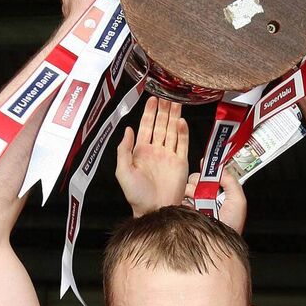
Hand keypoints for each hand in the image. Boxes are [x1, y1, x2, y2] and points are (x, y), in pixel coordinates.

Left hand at [116, 97, 189, 216]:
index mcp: (141, 152)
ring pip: (172, 131)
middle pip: (161, 125)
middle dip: (163, 110)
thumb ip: (123, 150)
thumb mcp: (123, 172)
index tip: (153, 99)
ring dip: (174, 117)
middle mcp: (156, 151)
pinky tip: (181, 121)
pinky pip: (183, 144)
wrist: (154, 210)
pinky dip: (182, 132)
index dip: (149, 113)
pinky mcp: (181, 162)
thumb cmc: (136, 195)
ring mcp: (169, 156)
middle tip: (167, 95)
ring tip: (177, 102)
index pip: (146, 127)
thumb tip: (128, 130)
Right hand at [184, 167, 247, 234]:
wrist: (217, 241)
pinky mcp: (182, 213)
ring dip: (190, 189)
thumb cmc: (230, 225)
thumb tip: (220, 168)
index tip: (204, 164)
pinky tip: (189, 203)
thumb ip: (231, 181)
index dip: (207, 170)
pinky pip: (178, 198)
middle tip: (202, 186)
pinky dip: (182, 197)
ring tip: (196, 198)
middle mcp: (203, 201)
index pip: (209, 177)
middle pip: (195, 180)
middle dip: (197, 179)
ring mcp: (192, 207)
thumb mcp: (238, 200)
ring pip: (185, 187)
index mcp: (216, 197)